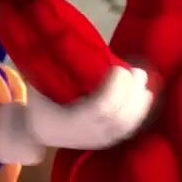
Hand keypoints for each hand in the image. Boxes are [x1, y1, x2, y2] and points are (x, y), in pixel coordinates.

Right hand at [5, 65, 153, 152]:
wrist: (36, 131)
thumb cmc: (38, 104)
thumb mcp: (39, 85)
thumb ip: (53, 69)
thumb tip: (64, 41)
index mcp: (70, 122)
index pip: (102, 107)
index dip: (115, 88)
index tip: (118, 68)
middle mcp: (87, 134)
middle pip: (119, 116)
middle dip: (132, 91)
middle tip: (136, 70)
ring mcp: (97, 140)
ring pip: (126, 124)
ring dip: (139, 101)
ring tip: (142, 79)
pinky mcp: (105, 141)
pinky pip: (127, 129)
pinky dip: (140, 112)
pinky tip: (146, 96)